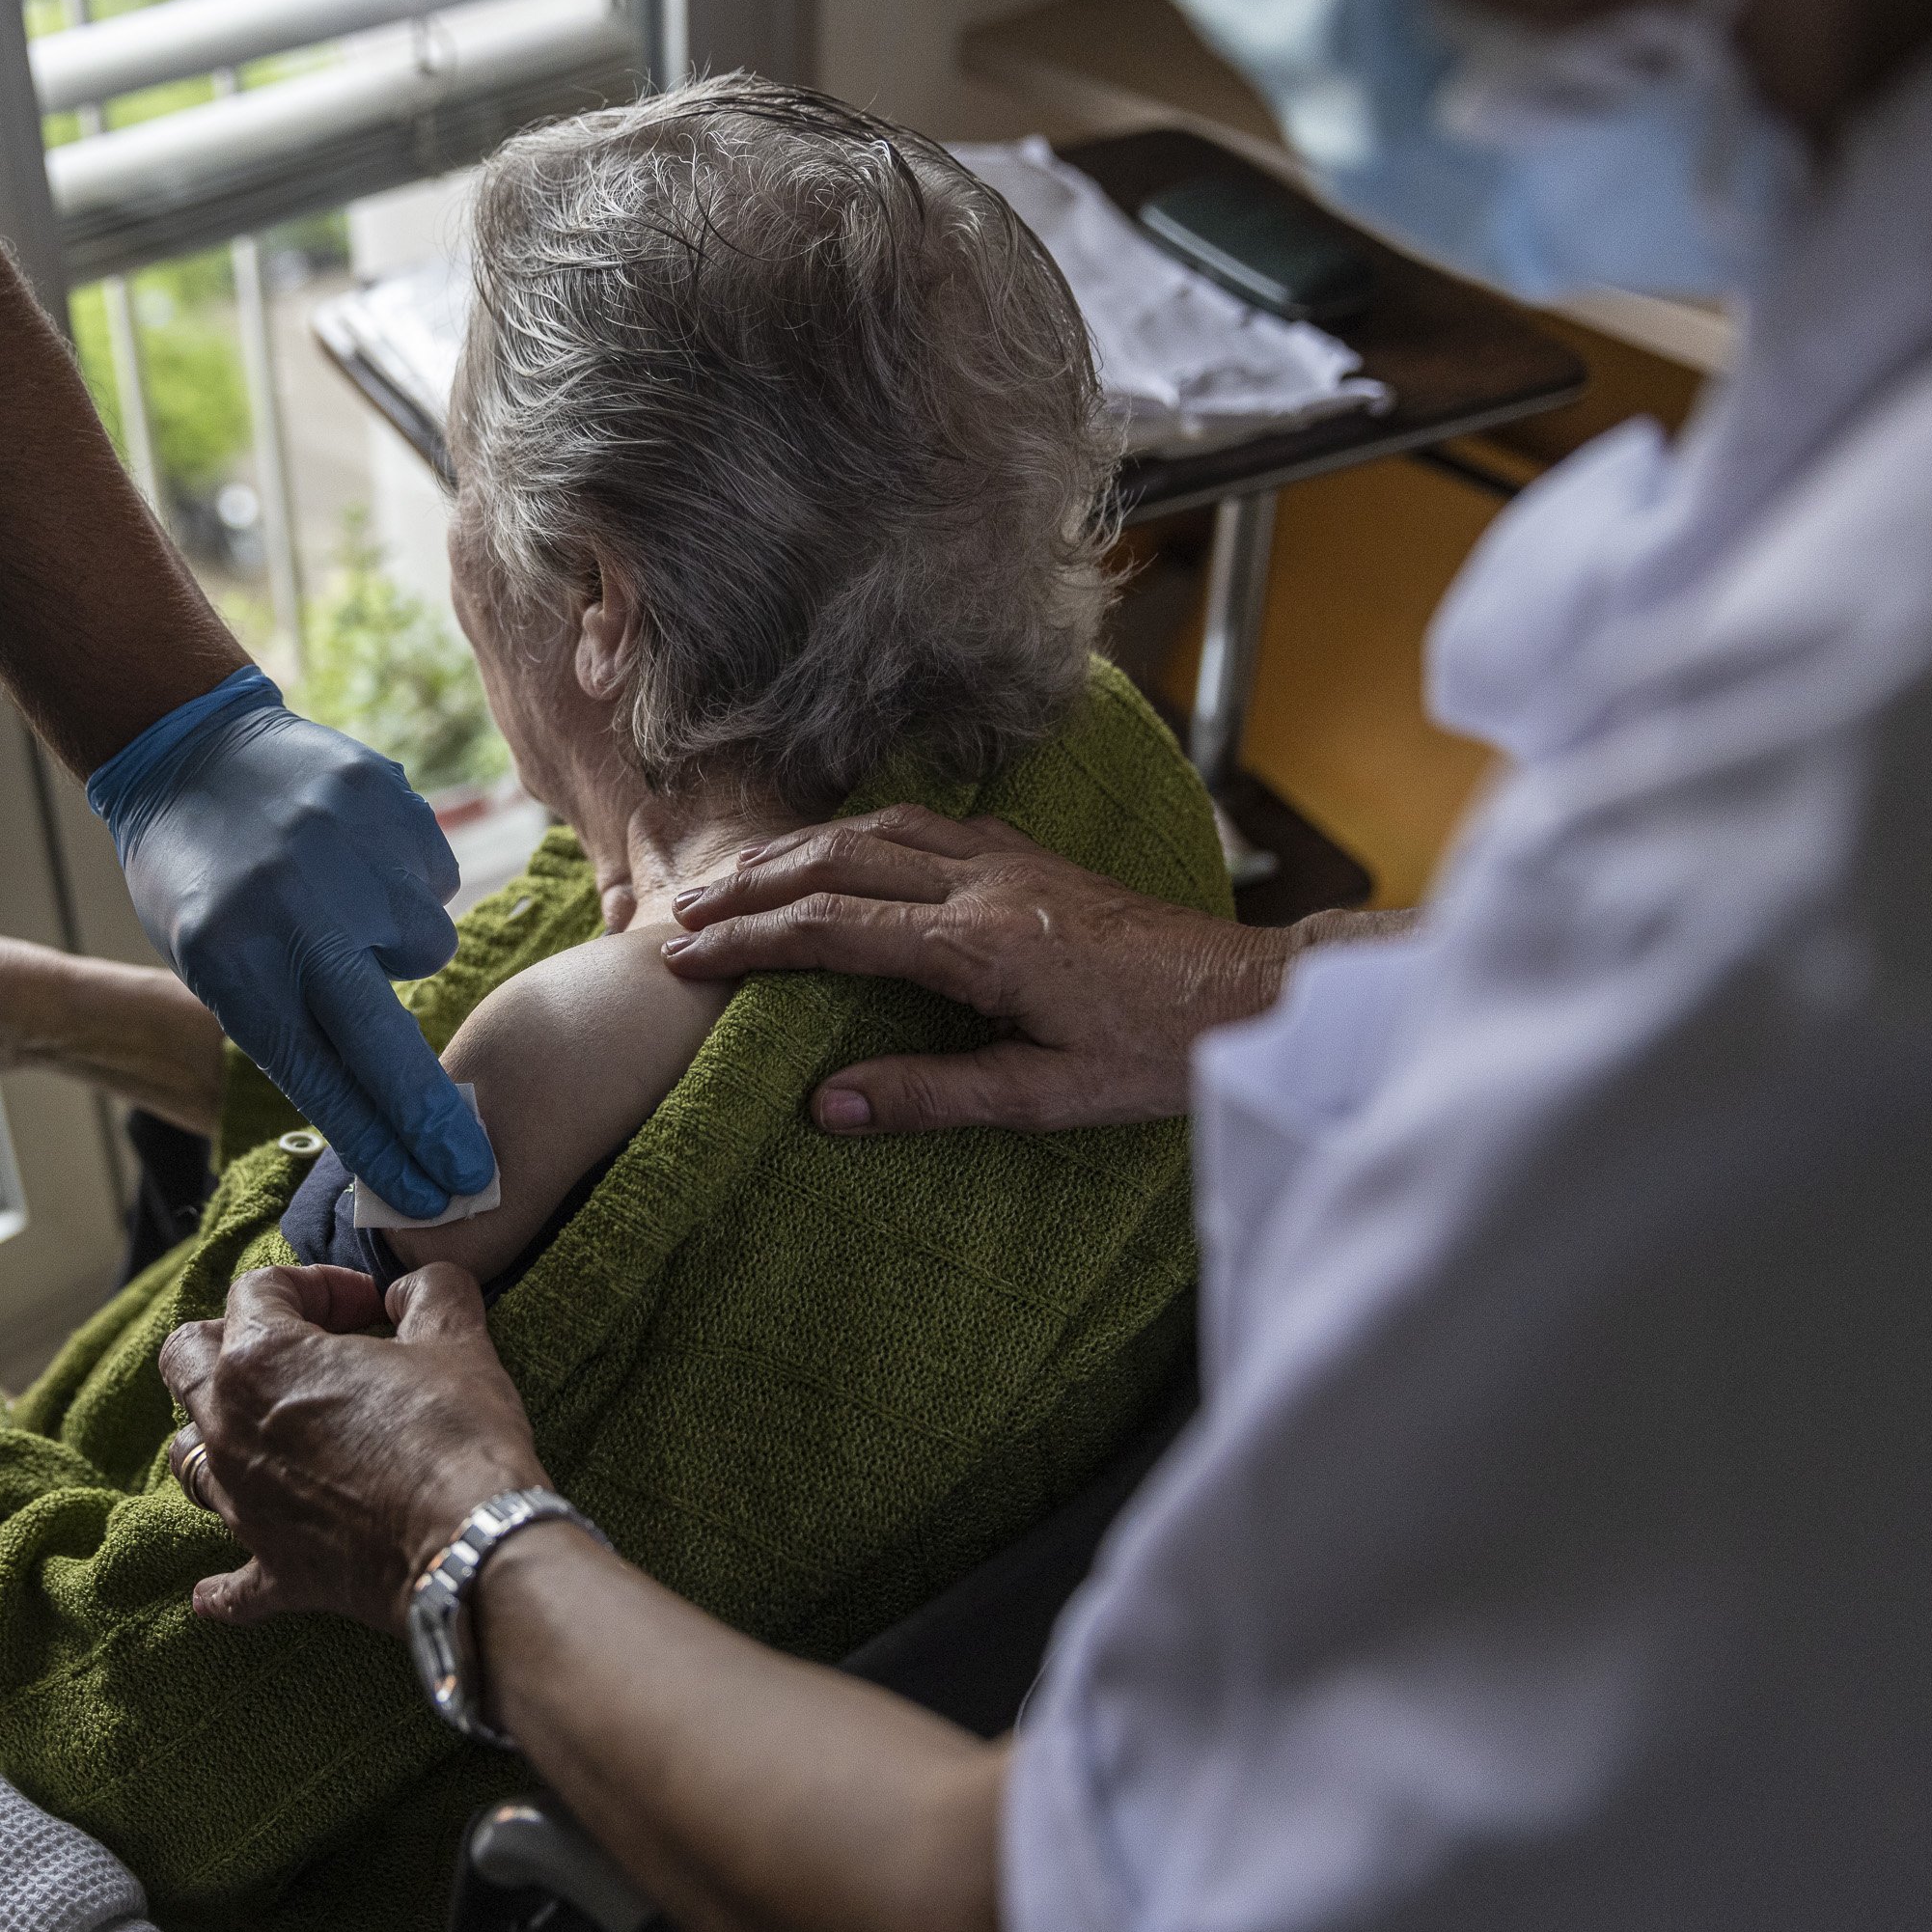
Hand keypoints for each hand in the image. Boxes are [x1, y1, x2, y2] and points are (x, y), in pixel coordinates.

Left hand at [99, 680, 491, 1219]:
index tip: (427, 1194)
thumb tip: (387, 1109)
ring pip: (425, 946)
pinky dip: (406, 886)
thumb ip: (292, 1021)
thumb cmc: (205, 883)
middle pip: (382, 1043)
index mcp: (232, 962)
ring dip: (396, 945)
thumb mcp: (213, 963)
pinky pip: (434, 881)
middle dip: (429, 1119)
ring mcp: (347, 852)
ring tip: (342, 907)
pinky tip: (356, 861)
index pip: (316, 1078)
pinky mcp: (389, 804)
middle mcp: (293, 911)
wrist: (196, 752)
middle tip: (471, 1174)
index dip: (376, 1146)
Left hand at [158, 1264, 546, 1630]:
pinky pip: (225, 1584)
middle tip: (301, 1349)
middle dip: (230, 1337)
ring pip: (186, 1456)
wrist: (469, 1544)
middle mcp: (228, 1428)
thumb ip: (428, 1291)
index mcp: (261, 1359)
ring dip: (215, 1433)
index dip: (318, 1284)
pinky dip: (221, 1583)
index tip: (371, 1306)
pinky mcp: (270, 1569)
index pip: (260, 1289)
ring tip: (267, 1431)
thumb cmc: (456, 1434)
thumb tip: (412, 1291)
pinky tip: (215, 1589)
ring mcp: (241, 1503)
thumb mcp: (456, 1338)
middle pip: (185, 1360)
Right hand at [659, 805, 1315, 1131]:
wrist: (1251, 993)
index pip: (832, 929)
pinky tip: (843, 853)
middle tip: (680, 912)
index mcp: (979, 945)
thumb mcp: (1047, 1096)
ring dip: (797, 851)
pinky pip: (924, 826)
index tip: (683, 957)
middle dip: (750, 885)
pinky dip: (861, 834)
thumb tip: (827, 1105)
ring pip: (876, 830)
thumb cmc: (1157, 1054)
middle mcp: (985, 884)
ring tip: (738, 880)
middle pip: (836, 861)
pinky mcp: (1032, 859)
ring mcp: (1010, 861)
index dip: (748, 941)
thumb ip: (934, 1096)